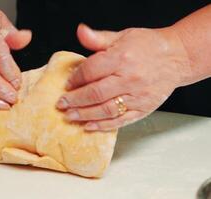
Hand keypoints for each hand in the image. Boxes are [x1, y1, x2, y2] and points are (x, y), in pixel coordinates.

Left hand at [57, 24, 191, 130]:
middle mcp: (129, 78)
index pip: (91, 71)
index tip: (67, 84)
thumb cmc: (148, 46)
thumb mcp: (122, 36)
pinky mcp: (143, 108)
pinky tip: (89, 126)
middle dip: (74, 100)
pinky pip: (121, 120)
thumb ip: (98, 38)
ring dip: (85, 115)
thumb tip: (80, 31)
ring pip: (106, 109)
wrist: (177, 57)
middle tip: (61, 104)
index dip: (75, 78)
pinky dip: (104, 125)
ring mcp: (137, 96)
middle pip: (95, 93)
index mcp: (122, 58)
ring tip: (70, 116)